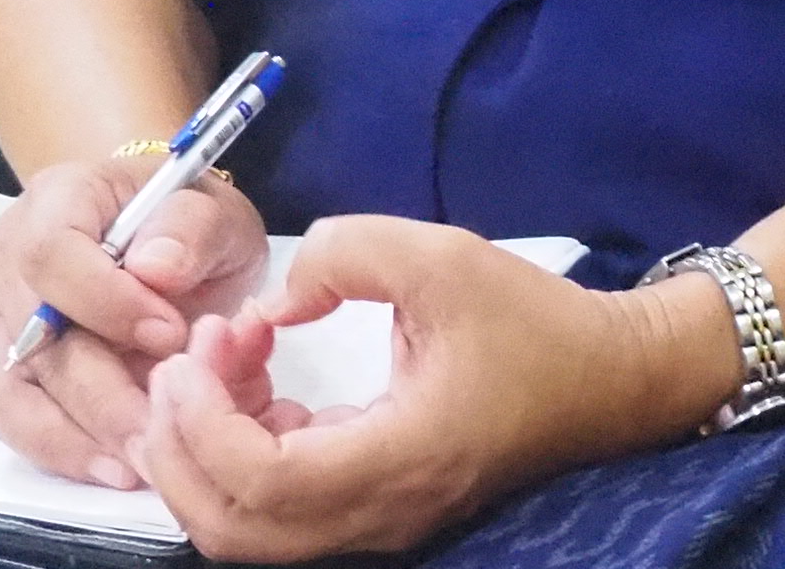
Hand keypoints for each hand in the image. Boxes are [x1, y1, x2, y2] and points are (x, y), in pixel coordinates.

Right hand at [0, 163, 268, 493]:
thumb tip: (155, 267)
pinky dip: (56, 448)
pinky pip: (7, 416)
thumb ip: (193, 228)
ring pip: (7, 389)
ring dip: (74, 435)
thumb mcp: (215, 211)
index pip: (52, 254)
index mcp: (59, 198)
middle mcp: (10, 255)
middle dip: (102, 394)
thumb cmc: (186, 225)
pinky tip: (111, 467)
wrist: (163, 241)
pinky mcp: (0, 365)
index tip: (171, 336)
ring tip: (138, 462)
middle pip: (33, 337)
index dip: (106, 303)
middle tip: (163, 430)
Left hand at [136, 215, 732, 562]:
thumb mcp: (442, 258)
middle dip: (181, 447)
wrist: (603, 380)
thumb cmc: (530, 322)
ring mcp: (374, 519)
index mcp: (398, 460)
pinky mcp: (372, 504)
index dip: (205, 423)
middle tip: (186, 356)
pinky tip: (256, 374)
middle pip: (232, 531)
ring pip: (248, 527)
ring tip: (224, 350)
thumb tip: (274, 300)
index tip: (203, 344)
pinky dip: (242, 447)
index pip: (261, 486)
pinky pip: (279, 505)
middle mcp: (379, 513)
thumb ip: (348, 253)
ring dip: (208, 446)